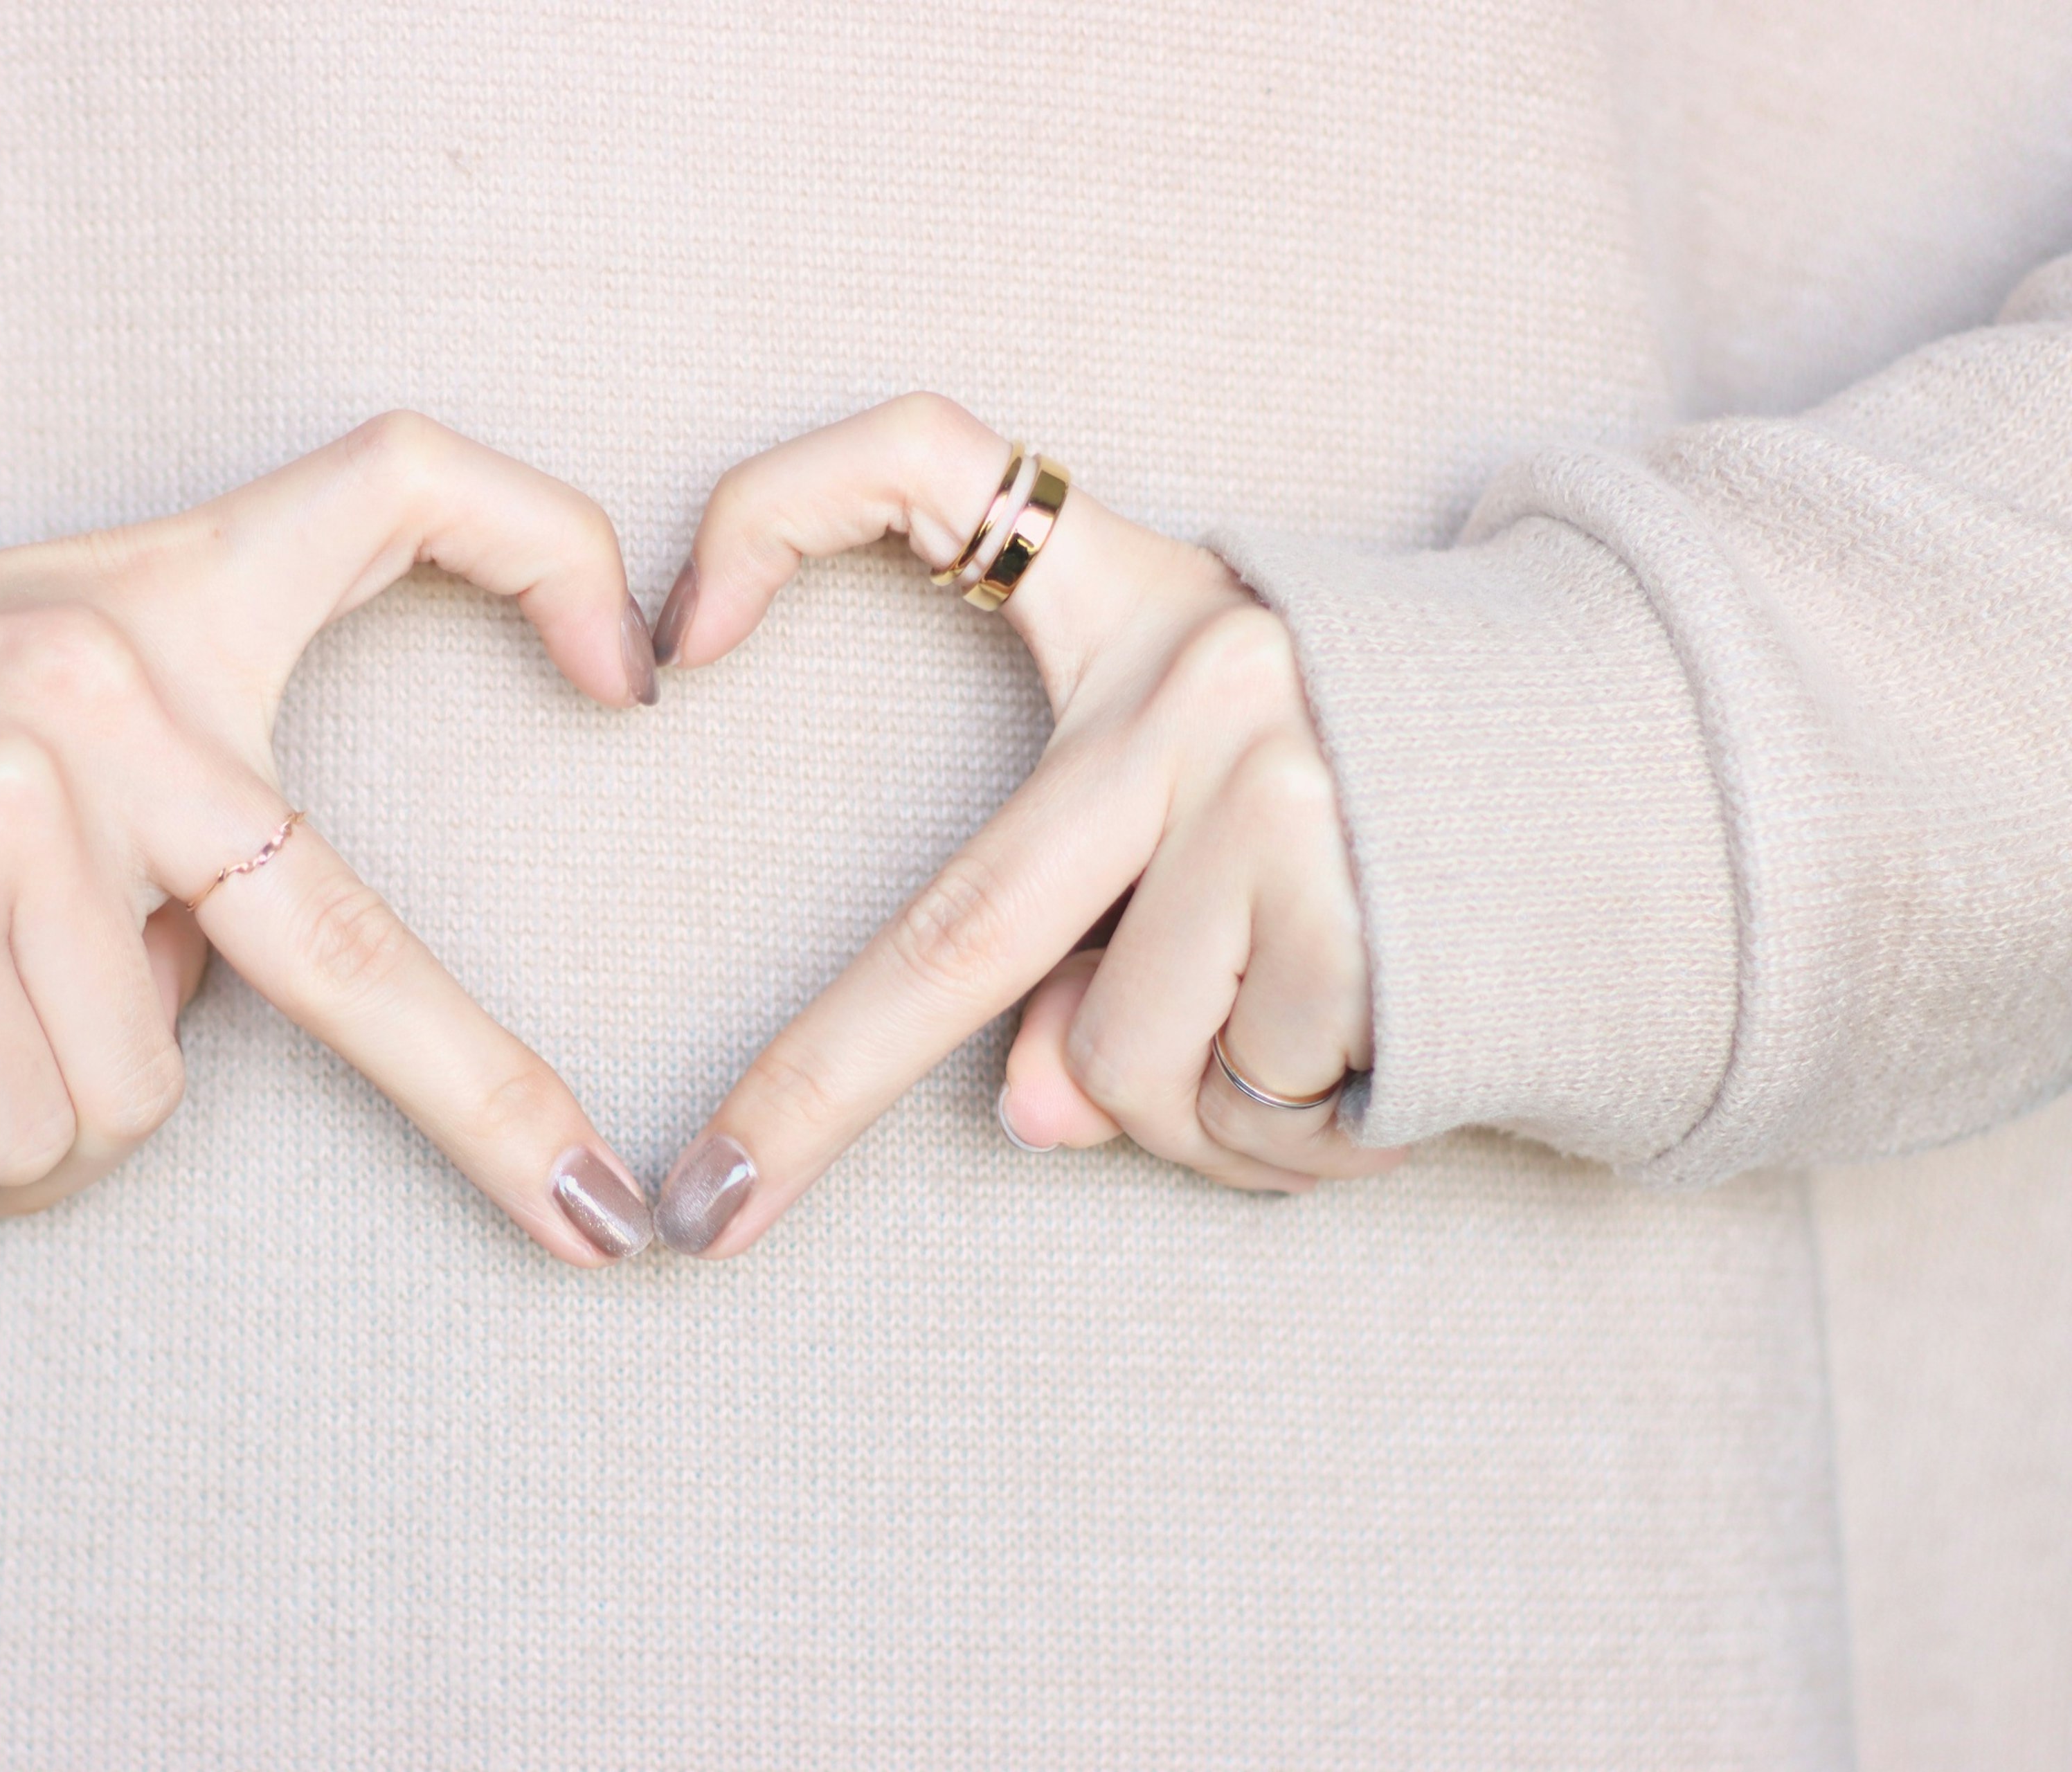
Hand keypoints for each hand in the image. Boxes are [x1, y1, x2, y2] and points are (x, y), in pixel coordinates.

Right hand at [0, 413, 659, 1261]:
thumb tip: (214, 1009)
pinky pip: (19, 1131)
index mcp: (170, 604)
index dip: (542, 552)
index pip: (395, 489)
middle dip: (485, 1107)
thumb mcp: (36, 675)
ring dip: (40, 1109)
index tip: (640, 672)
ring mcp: (12, 800)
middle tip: (591, 1220)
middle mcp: (110, 688)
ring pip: (139, 1098)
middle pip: (343, 944)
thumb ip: (176, 794)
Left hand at [646, 394, 1402, 1255]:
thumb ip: (1077, 935)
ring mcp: (1290, 793)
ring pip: (1132, 1070)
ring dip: (1186, 1112)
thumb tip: (1045, 1119)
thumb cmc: (1361, 776)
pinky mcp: (1376, 905)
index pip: (924, 469)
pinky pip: (1251, 1110)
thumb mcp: (1200, 785)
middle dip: (815, 1090)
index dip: (777, 514)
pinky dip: (1281, 1140)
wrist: (1634, 774)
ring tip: (1285, 1029)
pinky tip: (1355, 1059)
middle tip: (708, 1215)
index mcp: (1130, 597)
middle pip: (963, 929)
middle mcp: (1199, 682)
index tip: (660, 647)